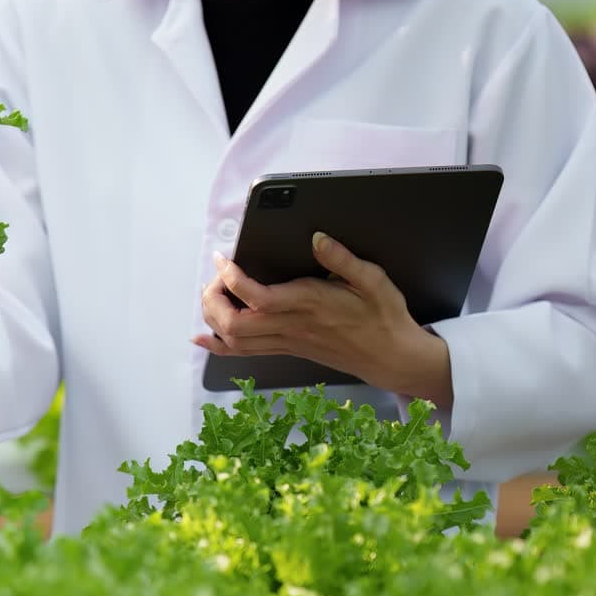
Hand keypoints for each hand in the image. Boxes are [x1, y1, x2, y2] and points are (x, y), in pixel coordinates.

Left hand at [192, 231, 452, 404]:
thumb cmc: (383, 317)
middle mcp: (292, 326)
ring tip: (211, 294)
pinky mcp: (287, 350)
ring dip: (213, 318)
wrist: (392, 358)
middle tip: (215, 277)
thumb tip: (317, 237)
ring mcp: (287, 342)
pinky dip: (219, 345)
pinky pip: (245, 352)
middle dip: (213, 299)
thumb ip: (342, 259)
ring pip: (235, 340)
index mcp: (309, 304)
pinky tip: (203, 336)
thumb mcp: (372, 280)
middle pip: (234, 324)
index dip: (231, 278)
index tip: (223, 259)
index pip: (256, 297)